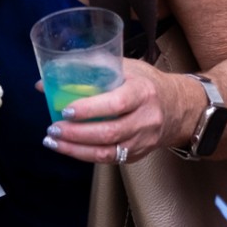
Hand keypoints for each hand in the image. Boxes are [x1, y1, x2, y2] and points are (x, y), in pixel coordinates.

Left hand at [40, 59, 193, 163]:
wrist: (178, 107)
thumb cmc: (146, 83)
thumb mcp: (126, 68)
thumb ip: (90, 70)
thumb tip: (47, 81)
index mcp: (143, 92)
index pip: (116, 103)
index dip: (89, 109)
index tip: (66, 110)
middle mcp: (146, 118)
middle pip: (109, 132)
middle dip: (76, 133)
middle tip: (53, 128)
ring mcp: (143, 140)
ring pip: (107, 152)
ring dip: (76, 149)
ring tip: (53, 142)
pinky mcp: (138, 154)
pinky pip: (109, 159)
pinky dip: (85, 155)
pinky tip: (69, 148)